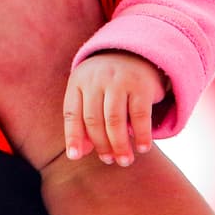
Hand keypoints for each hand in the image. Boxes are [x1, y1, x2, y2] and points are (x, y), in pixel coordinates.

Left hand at [64, 50, 165, 166]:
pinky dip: (141, 135)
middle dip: (102, 145)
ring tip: (125, 160)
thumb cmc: (107, 83)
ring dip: (120, 145)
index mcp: (78, 81)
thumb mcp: (90, 94)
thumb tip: (79, 153)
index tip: (75, 157)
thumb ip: (83, 120)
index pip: (72, 113)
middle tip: (110, 161)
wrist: (136, 53)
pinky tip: (143, 148)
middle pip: (94, 120)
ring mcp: (118, 80)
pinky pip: (140, 115)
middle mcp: (96, 79)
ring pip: (115, 120)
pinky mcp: (141, 85)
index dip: (73, 137)